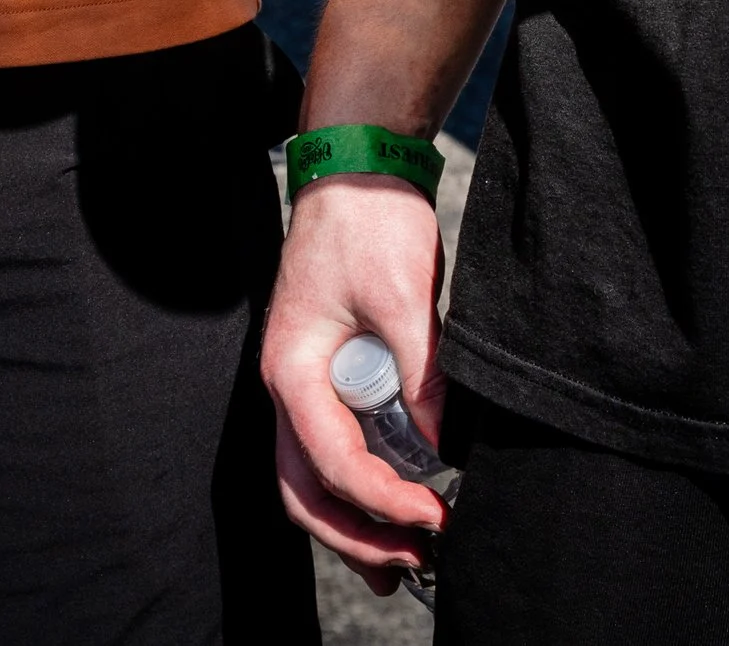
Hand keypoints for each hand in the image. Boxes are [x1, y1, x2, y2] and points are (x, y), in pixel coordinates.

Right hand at [262, 176, 447, 592]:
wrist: (356, 164)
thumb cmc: (369, 219)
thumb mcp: (402, 293)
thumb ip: (420, 371)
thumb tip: (441, 446)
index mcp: (294, 368)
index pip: (331, 460)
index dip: (382, 499)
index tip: (433, 515)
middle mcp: (287, 384)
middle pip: (304, 489)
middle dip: (355, 535)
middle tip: (412, 562)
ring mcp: (303, 381)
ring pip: (311, 477)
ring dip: (352, 524)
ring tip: (400, 563)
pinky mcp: (325, 373)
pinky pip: (330, 447)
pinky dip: (356, 487)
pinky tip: (391, 507)